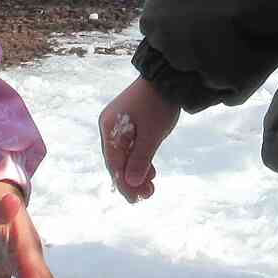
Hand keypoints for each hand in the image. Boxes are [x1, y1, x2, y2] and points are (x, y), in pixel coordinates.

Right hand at [97, 76, 179, 202]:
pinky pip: (132, 146)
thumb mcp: (151, 135)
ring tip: (151, 187)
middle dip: (132, 180)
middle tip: (147, 195)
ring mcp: (120, 123)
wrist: (167, 77)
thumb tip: (130, 183)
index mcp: (109, 128)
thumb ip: (140, 160)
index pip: (114, 163)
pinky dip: (141, 159)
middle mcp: (110, 126)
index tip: (135, 200)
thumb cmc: (158, 105)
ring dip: (138, 171)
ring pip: (126, 154)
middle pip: (118, 160)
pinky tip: (151, 171)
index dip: (124, 184)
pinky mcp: (131, 122)